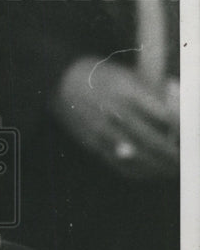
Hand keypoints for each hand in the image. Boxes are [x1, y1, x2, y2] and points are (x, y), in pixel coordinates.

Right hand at [54, 58, 178, 179]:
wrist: (63, 82)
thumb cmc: (105, 78)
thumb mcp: (131, 76)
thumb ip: (156, 93)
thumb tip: (180, 113)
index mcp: (129, 90)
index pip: (165, 116)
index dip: (182, 130)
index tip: (191, 136)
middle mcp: (115, 112)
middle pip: (153, 140)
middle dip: (173, 154)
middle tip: (186, 161)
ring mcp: (102, 131)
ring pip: (138, 157)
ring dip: (158, 167)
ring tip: (173, 171)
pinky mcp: (93, 145)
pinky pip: (120, 165)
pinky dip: (139, 172)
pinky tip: (151, 174)